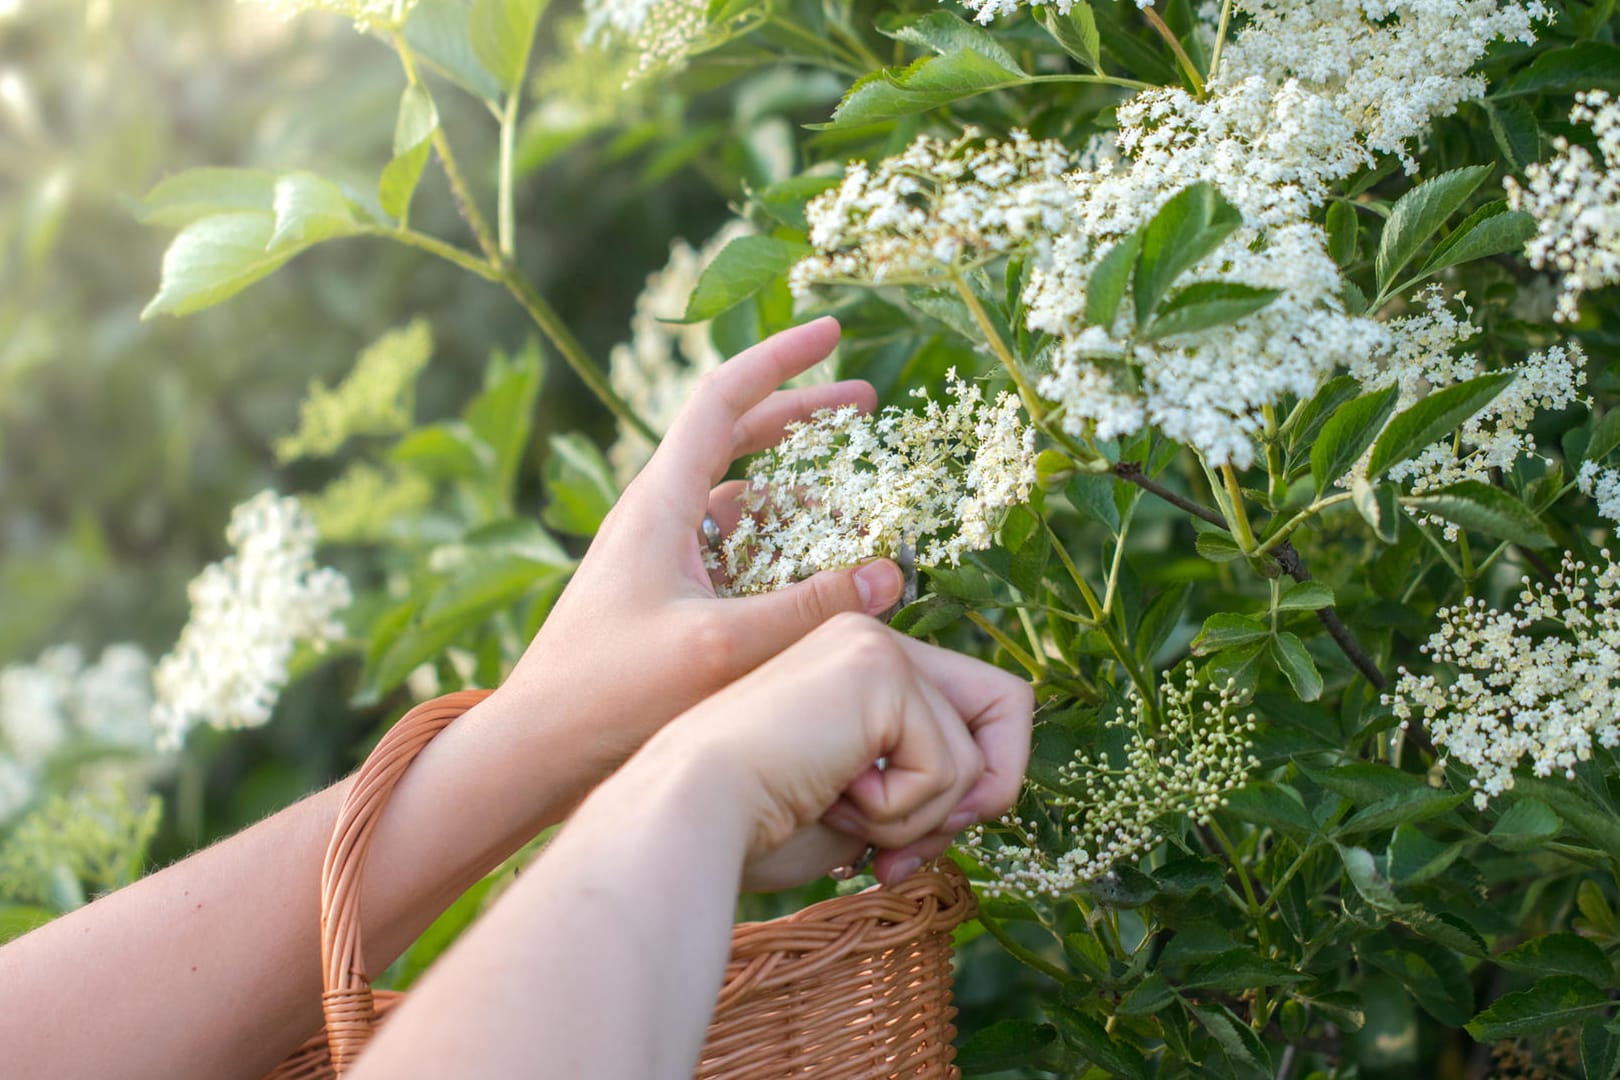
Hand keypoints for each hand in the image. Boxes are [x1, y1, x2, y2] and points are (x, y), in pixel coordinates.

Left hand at [492, 318, 905, 796]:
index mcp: (660, 501)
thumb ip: (812, 609)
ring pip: (743, 501)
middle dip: (805, 416)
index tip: (834, 331)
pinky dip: (779, 552)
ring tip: (863, 522)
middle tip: (868, 405)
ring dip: (801, 499)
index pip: (724, 397)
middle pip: (739, 435)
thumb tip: (894, 573)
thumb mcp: (723, 648)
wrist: (535, 749)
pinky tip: (819, 581)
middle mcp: (658, 515)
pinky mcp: (665, 596)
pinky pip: (733, 553)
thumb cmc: (610, 695)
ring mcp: (661, 555)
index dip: (782, 357)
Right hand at [647, 613, 1033, 888]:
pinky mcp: (879, 667)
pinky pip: (949, 767)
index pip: (975, 711)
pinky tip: (834, 797)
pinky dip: (901, 813)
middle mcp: (872, 638)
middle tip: (899, 852)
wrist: (687, 817)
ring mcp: (876, 644)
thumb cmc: (750, 826)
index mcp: (859, 668)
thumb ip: (924, 789)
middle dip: (974, 800)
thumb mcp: (861, 810)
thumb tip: (992, 793)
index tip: (898, 853)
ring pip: (974, 758)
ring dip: (916, 820)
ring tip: (840, 811)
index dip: (966, 791)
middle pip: (1008, 709)